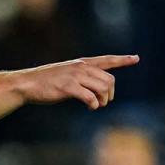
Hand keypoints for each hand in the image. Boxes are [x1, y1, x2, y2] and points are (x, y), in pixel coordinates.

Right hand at [11, 55, 139, 108]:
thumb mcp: (67, 73)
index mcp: (82, 63)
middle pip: (109, 79)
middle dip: (110, 93)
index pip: (107, 60)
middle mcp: (81, 67)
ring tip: (96, 105)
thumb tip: (96, 89)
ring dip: (103, 100)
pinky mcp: (68, 88)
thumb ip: (82, 77)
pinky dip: (94, 104)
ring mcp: (75, 77)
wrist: (28, 84)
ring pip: (102, 88)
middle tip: (103, 102)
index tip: (136, 58)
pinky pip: (90, 97)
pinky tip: (90, 106)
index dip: (122, 60)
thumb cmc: (46, 82)